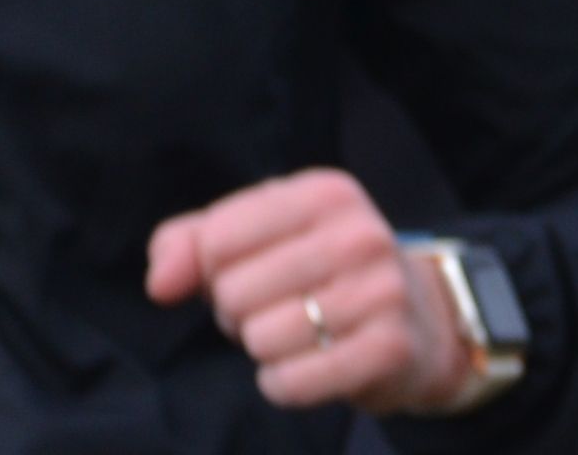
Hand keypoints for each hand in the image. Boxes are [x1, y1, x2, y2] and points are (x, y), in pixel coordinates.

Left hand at [144, 167, 472, 413]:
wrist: (418, 321)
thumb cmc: (316, 272)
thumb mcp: (257, 237)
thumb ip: (189, 244)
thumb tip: (160, 284)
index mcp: (324, 192)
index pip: (216, 238)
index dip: (212, 270)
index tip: (247, 272)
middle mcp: (359, 234)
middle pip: (232, 291)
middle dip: (237, 313)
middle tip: (275, 309)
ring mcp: (381, 291)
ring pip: (259, 338)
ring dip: (261, 349)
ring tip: (295, 335)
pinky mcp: (389, 349)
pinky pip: (291, 381)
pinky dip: (281, 384)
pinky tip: (303, 368)